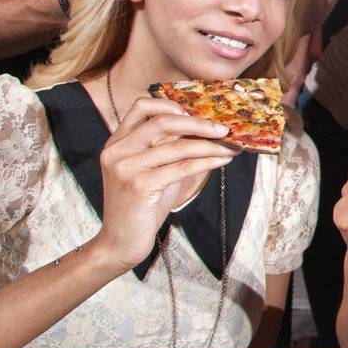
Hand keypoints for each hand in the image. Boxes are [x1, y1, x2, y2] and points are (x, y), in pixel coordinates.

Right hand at [89, 95, 237, 272]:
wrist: (120, 243)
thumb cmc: (141, 206)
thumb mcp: (151, 170)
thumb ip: (166, 148)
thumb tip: (205, 128)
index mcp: (117, 142)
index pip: (141, 106)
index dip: (170, 104)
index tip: (195, 113)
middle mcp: (117, 151)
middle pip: (163, 122)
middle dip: (199, 123)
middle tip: (224, 128)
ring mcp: (126, 168)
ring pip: (177, 146)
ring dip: (210, 145)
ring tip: (231, 147)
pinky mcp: (139, 186)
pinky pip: (182, 167)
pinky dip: (207, 161)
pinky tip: (222, 161)